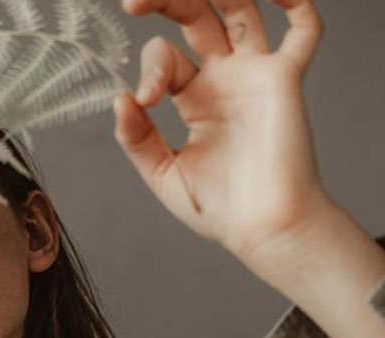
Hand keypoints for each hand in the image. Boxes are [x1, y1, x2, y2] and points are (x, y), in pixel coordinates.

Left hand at [114, 0, 328, 263]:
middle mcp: (224, 79)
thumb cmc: (219, 209)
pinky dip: (295, 4)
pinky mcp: (283, 80)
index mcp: (195, 98)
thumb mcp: (163, 173)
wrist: (262, 230)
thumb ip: (137, 138)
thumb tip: (118, 98)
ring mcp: (254, 76)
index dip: (149, 70)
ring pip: (239, 10)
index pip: (165, 58)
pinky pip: (303, 31)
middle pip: (195, 18)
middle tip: (134, 2)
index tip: (145, 99)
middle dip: (165, 2)